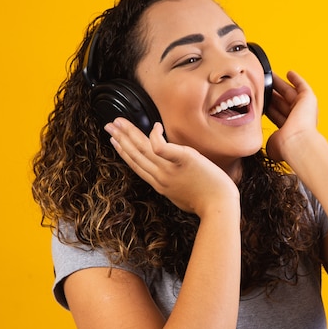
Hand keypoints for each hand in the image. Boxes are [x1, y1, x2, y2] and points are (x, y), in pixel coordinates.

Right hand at [104, 119, 238, 215]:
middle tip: (109, 125)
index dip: (123, 152)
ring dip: (129, 133)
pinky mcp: (184, 160)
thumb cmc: (206, 201)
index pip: (136, 165)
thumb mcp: (181, 194)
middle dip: (120, 138)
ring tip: (119, 122)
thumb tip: (173, 174)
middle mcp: (160, 176)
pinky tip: (155, 126)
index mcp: (159, 184)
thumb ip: (173, 182)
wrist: (219, 206)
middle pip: (135, 154)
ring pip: (143, 149)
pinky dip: (155, 136)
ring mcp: (170, 169)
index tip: (114, 141)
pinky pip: (162, 147)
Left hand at [265, 71, 319, 161]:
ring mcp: (303, 108)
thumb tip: (257, 138)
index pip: (275, 114)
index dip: (267, 106)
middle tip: (261, 83)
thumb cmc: (283, 147)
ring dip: (279, 83)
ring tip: (269, 75)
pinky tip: (289, 73)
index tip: (258, 98)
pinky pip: (302, 86)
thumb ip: (265, 138)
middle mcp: (296, 119)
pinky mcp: (308, 99)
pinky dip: (296, 79)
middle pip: (281, 101)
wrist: (296, 142)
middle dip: (271, 92)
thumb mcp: (270, 143)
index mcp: (287, 129)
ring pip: (289, 92)